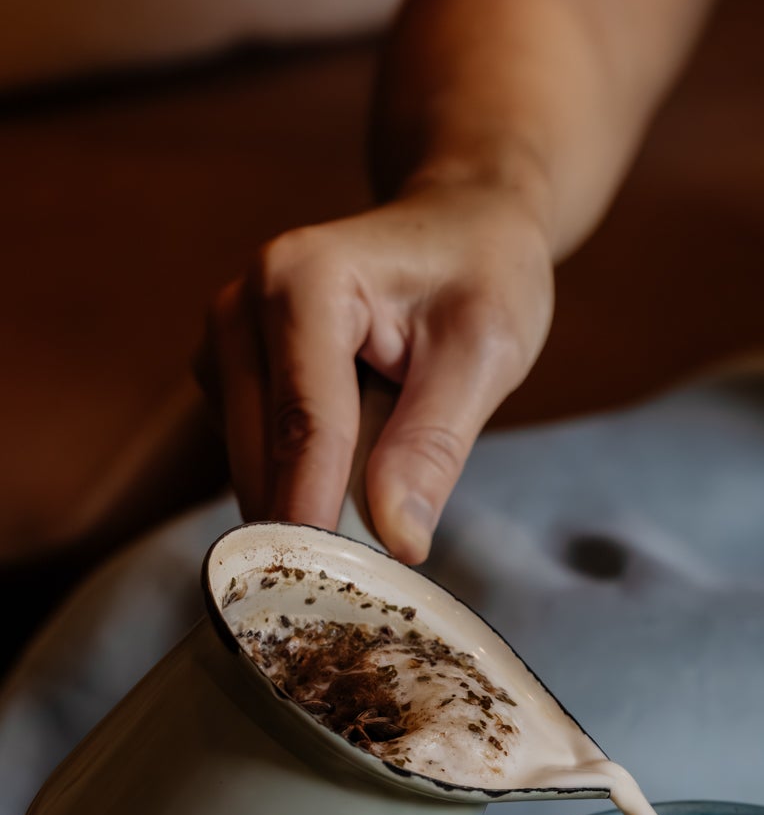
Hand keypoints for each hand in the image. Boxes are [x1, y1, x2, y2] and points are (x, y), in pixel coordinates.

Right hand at [198, 174, 554, 562]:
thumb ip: (433, 444)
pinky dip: (300, 482)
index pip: (303, 425)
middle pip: (260, 452)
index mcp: (301, 282)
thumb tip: (396, 539)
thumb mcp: (485, 354)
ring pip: (249, 463)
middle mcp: (242, 304)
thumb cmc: (483, 274)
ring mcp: (226, 339)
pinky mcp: (230, 373)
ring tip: (381, 504)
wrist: (461, 224)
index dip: (314, 515)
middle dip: (309, 520)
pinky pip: (254, 454)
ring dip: (305, 500)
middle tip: (366, 591)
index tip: (326, 590)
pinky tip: (356, 472)